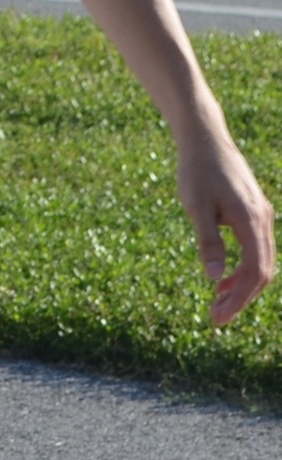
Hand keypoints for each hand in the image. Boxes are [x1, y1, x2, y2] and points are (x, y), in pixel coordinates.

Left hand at [175, 114, 275, 325]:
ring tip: (216, 305)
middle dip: (240, 298)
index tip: (219, 317)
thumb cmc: (196, 171)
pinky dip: (242, 268)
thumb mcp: (196, 207)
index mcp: (251, 221)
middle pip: (262, 271)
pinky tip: (220, 279)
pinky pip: (256, 249)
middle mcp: (263, 220)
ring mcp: (260, 216)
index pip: (255, 272)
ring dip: (241, 286)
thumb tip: (215, 277)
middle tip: (214, 319)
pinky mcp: (252, 213)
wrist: (205, 140)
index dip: (239, 298)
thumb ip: (208, 242)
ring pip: (261, 261)